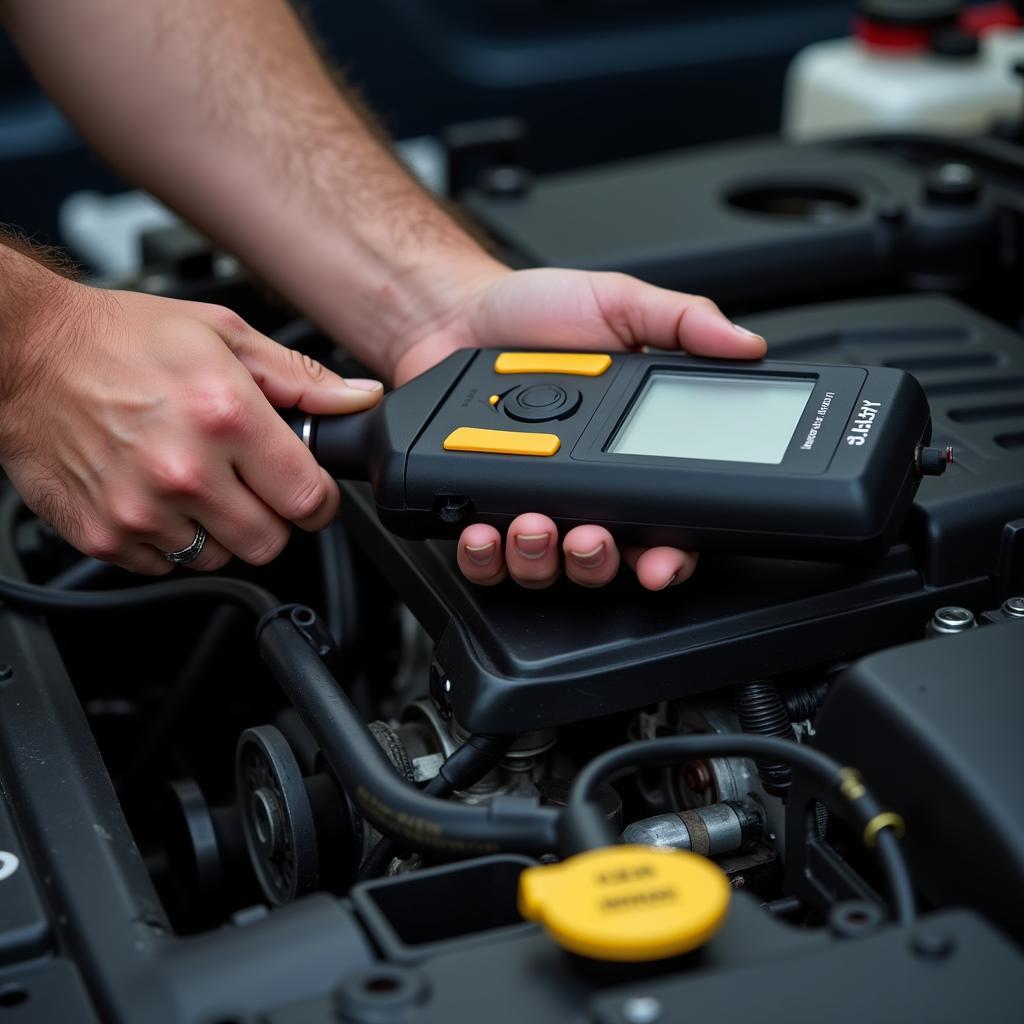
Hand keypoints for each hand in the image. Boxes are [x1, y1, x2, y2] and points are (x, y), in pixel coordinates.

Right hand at [0, 280, 381, 573]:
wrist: (25, 353)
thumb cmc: (120, 340)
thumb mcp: (223, 337)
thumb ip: (300, 378)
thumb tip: (359, 400)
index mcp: (226, 417)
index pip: (309, 500)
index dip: (319, 500)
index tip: (308, 491)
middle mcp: (185, 471)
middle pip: (271, 542)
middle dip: (273, 517)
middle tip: (251, 485)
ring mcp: (141, 510)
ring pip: (219, 558)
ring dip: (220, 530)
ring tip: (195, 482)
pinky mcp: (104, 535)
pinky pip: (165, 565)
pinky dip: (170, 539)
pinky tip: (157, 495)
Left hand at [392, 264, 765, 589]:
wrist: (455, 314)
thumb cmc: (535, 314)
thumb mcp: (619, 304)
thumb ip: (681, 324)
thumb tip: (746, 346)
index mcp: (626, 450)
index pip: (664, 521)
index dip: (669, 555)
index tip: (663, 561)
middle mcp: (582, 488)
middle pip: (604, 560)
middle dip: (599, 561)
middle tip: (589, 537)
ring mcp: (529, 503)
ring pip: (545, 567)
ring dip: (541, 559)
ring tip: (531, 524)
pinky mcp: (479, 507)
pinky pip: (484, 559)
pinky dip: (483, 556)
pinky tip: (482, 531)